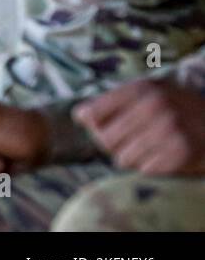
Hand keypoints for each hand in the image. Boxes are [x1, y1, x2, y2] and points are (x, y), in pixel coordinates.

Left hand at [75, 78, 204, 176]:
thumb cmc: (175, 107)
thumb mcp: (146, 93)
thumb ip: (111, 102)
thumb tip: (78, 116)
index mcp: (140, 88)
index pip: (93, 113)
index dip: (94, 125)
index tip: (101, 127)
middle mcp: (153, 106)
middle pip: (106, 139)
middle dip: (113, 144)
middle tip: (130, 141)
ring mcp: (169, 129)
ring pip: (123, 158)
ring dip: (133, 158)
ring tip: (149, 148)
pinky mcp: (182, 152)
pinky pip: (146, 170)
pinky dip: (151, 168)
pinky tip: (162, 157)